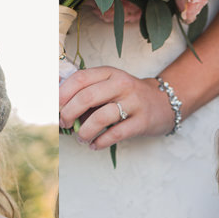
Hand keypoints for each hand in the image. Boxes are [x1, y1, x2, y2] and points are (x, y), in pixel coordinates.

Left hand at [58, 66, 176, 149]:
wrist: (163, 102)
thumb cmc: (127, 96)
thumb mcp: (109, 84)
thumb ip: (86, 90)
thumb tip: (56, 99)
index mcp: (109, 72)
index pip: (80, 78)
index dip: (62, 94)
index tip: (54, 108)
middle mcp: (122, 84)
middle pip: (87, 97)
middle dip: (69, 113)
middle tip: (64, 124)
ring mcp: (133, 102)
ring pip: (101, 117)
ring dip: (84, 132)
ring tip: (80, 138)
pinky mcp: (142, 121)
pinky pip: (116, 134)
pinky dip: (100, 142)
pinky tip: (94, 145)